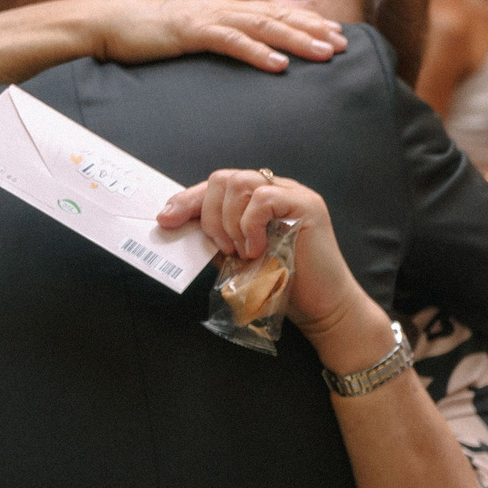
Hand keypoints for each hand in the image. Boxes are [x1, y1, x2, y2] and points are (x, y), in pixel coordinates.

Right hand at [86, 0, 346, 71]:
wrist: (105, 21)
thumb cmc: (144, 33)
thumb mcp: (186, 34)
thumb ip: (213, 38)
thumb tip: (235, 49)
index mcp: (221, 9)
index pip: (272, 14)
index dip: (305, 23)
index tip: (335, 34)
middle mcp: (221, 8)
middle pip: (276, 17)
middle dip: (313, 30)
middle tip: (344, 44)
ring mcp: (207, 17)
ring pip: (262, 27)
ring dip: (296, 40)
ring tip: (325, 53)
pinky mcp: (190, 32)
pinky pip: (230, 42)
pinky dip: (257, 52)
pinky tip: (279, 64)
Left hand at [158, 171, 391, 370]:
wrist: (320, 309)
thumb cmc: (280, 286)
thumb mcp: (235, 258)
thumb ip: (214, 237)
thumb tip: (177, 224)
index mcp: (256, 201)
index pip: (215, 186)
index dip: (187, 200)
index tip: (166, 219)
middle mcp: (275, 190)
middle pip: (224, 177)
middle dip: (210, 214)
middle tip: (222, 248)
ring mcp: (292, 194)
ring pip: (241, 182)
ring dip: (230, 220)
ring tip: (242, 251)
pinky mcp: (307, 204)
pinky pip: (263, 197)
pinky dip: (250, 225)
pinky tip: (257, 249)